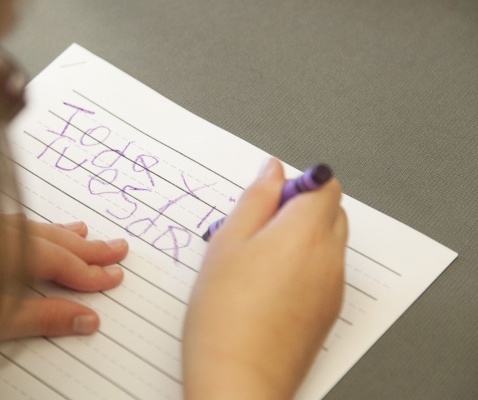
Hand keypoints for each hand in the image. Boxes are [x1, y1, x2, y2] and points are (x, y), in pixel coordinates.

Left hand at [0, 211, 127, 344]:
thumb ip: (40, 315)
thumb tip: (86, 317)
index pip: (55, 259)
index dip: (87, 272)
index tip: (114, 278)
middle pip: (44, 236)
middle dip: (84, 246)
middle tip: (117, 248)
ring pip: (23, 225)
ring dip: (55, 233)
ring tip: (85, 234)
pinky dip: (23, 229)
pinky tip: (31, 230)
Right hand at [183, 158, 347, 398]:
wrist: (239, 378)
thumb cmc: (225, 315)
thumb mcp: (227, 242)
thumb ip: (254, 199)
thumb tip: (272, 171)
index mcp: (305, 232)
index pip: (324, 184)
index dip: (297, 184)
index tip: (269, 198)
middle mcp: (329, 257)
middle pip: (331, 212)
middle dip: (301, 209)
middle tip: (258, 229)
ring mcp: (333, 288)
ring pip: (328, 243)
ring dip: (302, 239)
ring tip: (257, 262)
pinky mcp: (328, 312)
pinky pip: (324, 274)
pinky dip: (304, 268)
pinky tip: (266, 288)